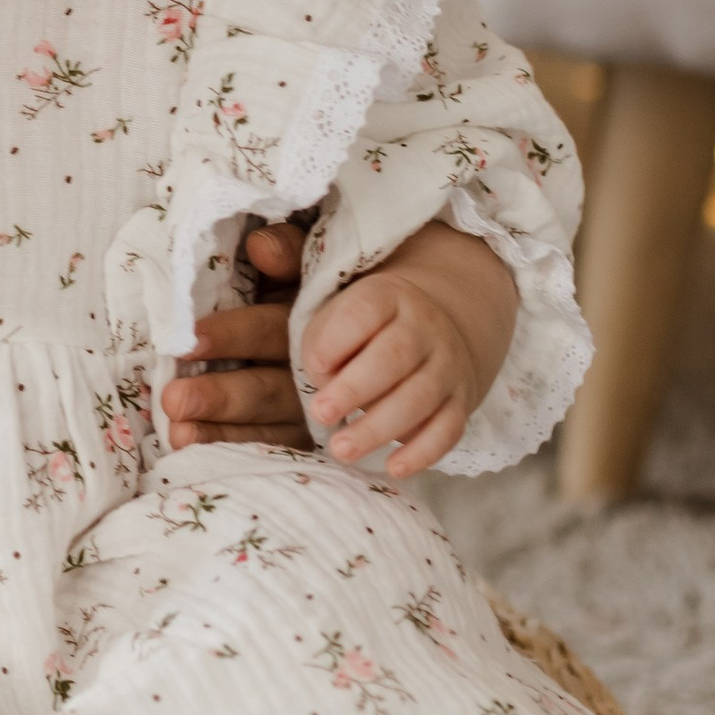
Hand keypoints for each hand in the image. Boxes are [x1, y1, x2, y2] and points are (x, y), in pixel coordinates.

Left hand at [160, 221, 314, 451]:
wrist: (365, 326)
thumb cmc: (308, 284)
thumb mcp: (303, 261)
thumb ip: (285, 251)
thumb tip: (259, 246)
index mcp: (308, 323)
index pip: (268, 330)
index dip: (232, 336)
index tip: (191, 341)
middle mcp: (312, 373)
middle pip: (266, 389)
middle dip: (220, 396)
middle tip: (175, 399)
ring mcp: (311, 410)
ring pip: (266, 426)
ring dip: (220, 432)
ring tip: (177, 432)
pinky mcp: (306, 436)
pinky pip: (269, 449)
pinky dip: (233, 451)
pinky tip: (195, 452)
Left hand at [304, 219, 514, 480]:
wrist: (447, 315)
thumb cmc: (367, 311)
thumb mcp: (333, 280)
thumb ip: (290, 261)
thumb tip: (257, 247)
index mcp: (385, 294)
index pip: (365, 310)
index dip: (338, 337)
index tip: (312, 364)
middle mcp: (421, 328)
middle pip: (394, 357)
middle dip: (357, 388)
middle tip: (320, 412)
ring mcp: (444, 367)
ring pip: (419, 397)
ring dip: (380, 426)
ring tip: (340, 449)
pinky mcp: (458, 402)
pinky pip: (447, 429)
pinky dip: (424, 451)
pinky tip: (393, 467)